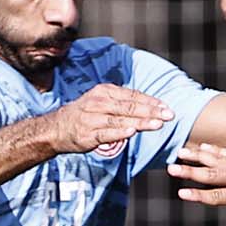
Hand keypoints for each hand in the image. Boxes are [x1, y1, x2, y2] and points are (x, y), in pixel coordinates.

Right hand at [43, 83, 169, 154]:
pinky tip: (132, 132)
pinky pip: (106, 133)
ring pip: (121, 119)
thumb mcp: (103, 102)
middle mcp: (99, 102)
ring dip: (141, 122)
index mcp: (105, 92)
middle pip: (130, 107)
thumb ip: (124, 104)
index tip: (167, 108)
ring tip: (158, 124)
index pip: (132, 95)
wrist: (56, 128)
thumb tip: (152, 107)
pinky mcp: (88, 134)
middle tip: (169, 116)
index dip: (151, 102)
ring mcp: (93, 118)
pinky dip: (119, 132)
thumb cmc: (86, 115)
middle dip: (152, 111)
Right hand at [172, 141, 225, 225]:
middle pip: (212, 174)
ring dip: (197, 157)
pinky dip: (214, 150)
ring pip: (217, 159)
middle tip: (170, 168)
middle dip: (190, 172)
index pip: (218, 196)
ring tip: (178, 152)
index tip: (181, 193)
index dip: (199, 195)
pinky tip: (202, 148)